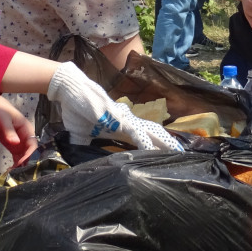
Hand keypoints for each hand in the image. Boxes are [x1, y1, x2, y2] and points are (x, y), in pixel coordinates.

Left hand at [0, 95, 36, 167]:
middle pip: (30, 152)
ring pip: (24, 156)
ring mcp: (19, 142)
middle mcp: (25, 137)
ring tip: (14, 175)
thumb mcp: (3, 119)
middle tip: (18, 174)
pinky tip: (11, 171)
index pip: (32, 144)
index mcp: (26, 129)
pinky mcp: (12, 145)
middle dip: (26, 163)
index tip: (21, 163)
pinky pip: (17, 157)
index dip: (29, 154)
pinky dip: (16, 164)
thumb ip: (9, 131)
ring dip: (21, 166)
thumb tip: (16, 143)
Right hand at [46, 63, 181, 150]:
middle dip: (168, 144)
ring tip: (176, 153)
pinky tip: (152, 150)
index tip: (168, 157)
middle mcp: (127, 122)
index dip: (157, 145)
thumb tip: (81, 161)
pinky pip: (135, 131)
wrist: (69, 89)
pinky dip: (144, 141)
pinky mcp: (118, 117)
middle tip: (182, 156)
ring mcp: (124, 118)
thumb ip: (84, 147)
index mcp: (121, 127)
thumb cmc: (76, 109)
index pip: (144, 138)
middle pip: (153, 133)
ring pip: (150, 131)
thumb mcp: (80, 135)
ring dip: (163, 142)